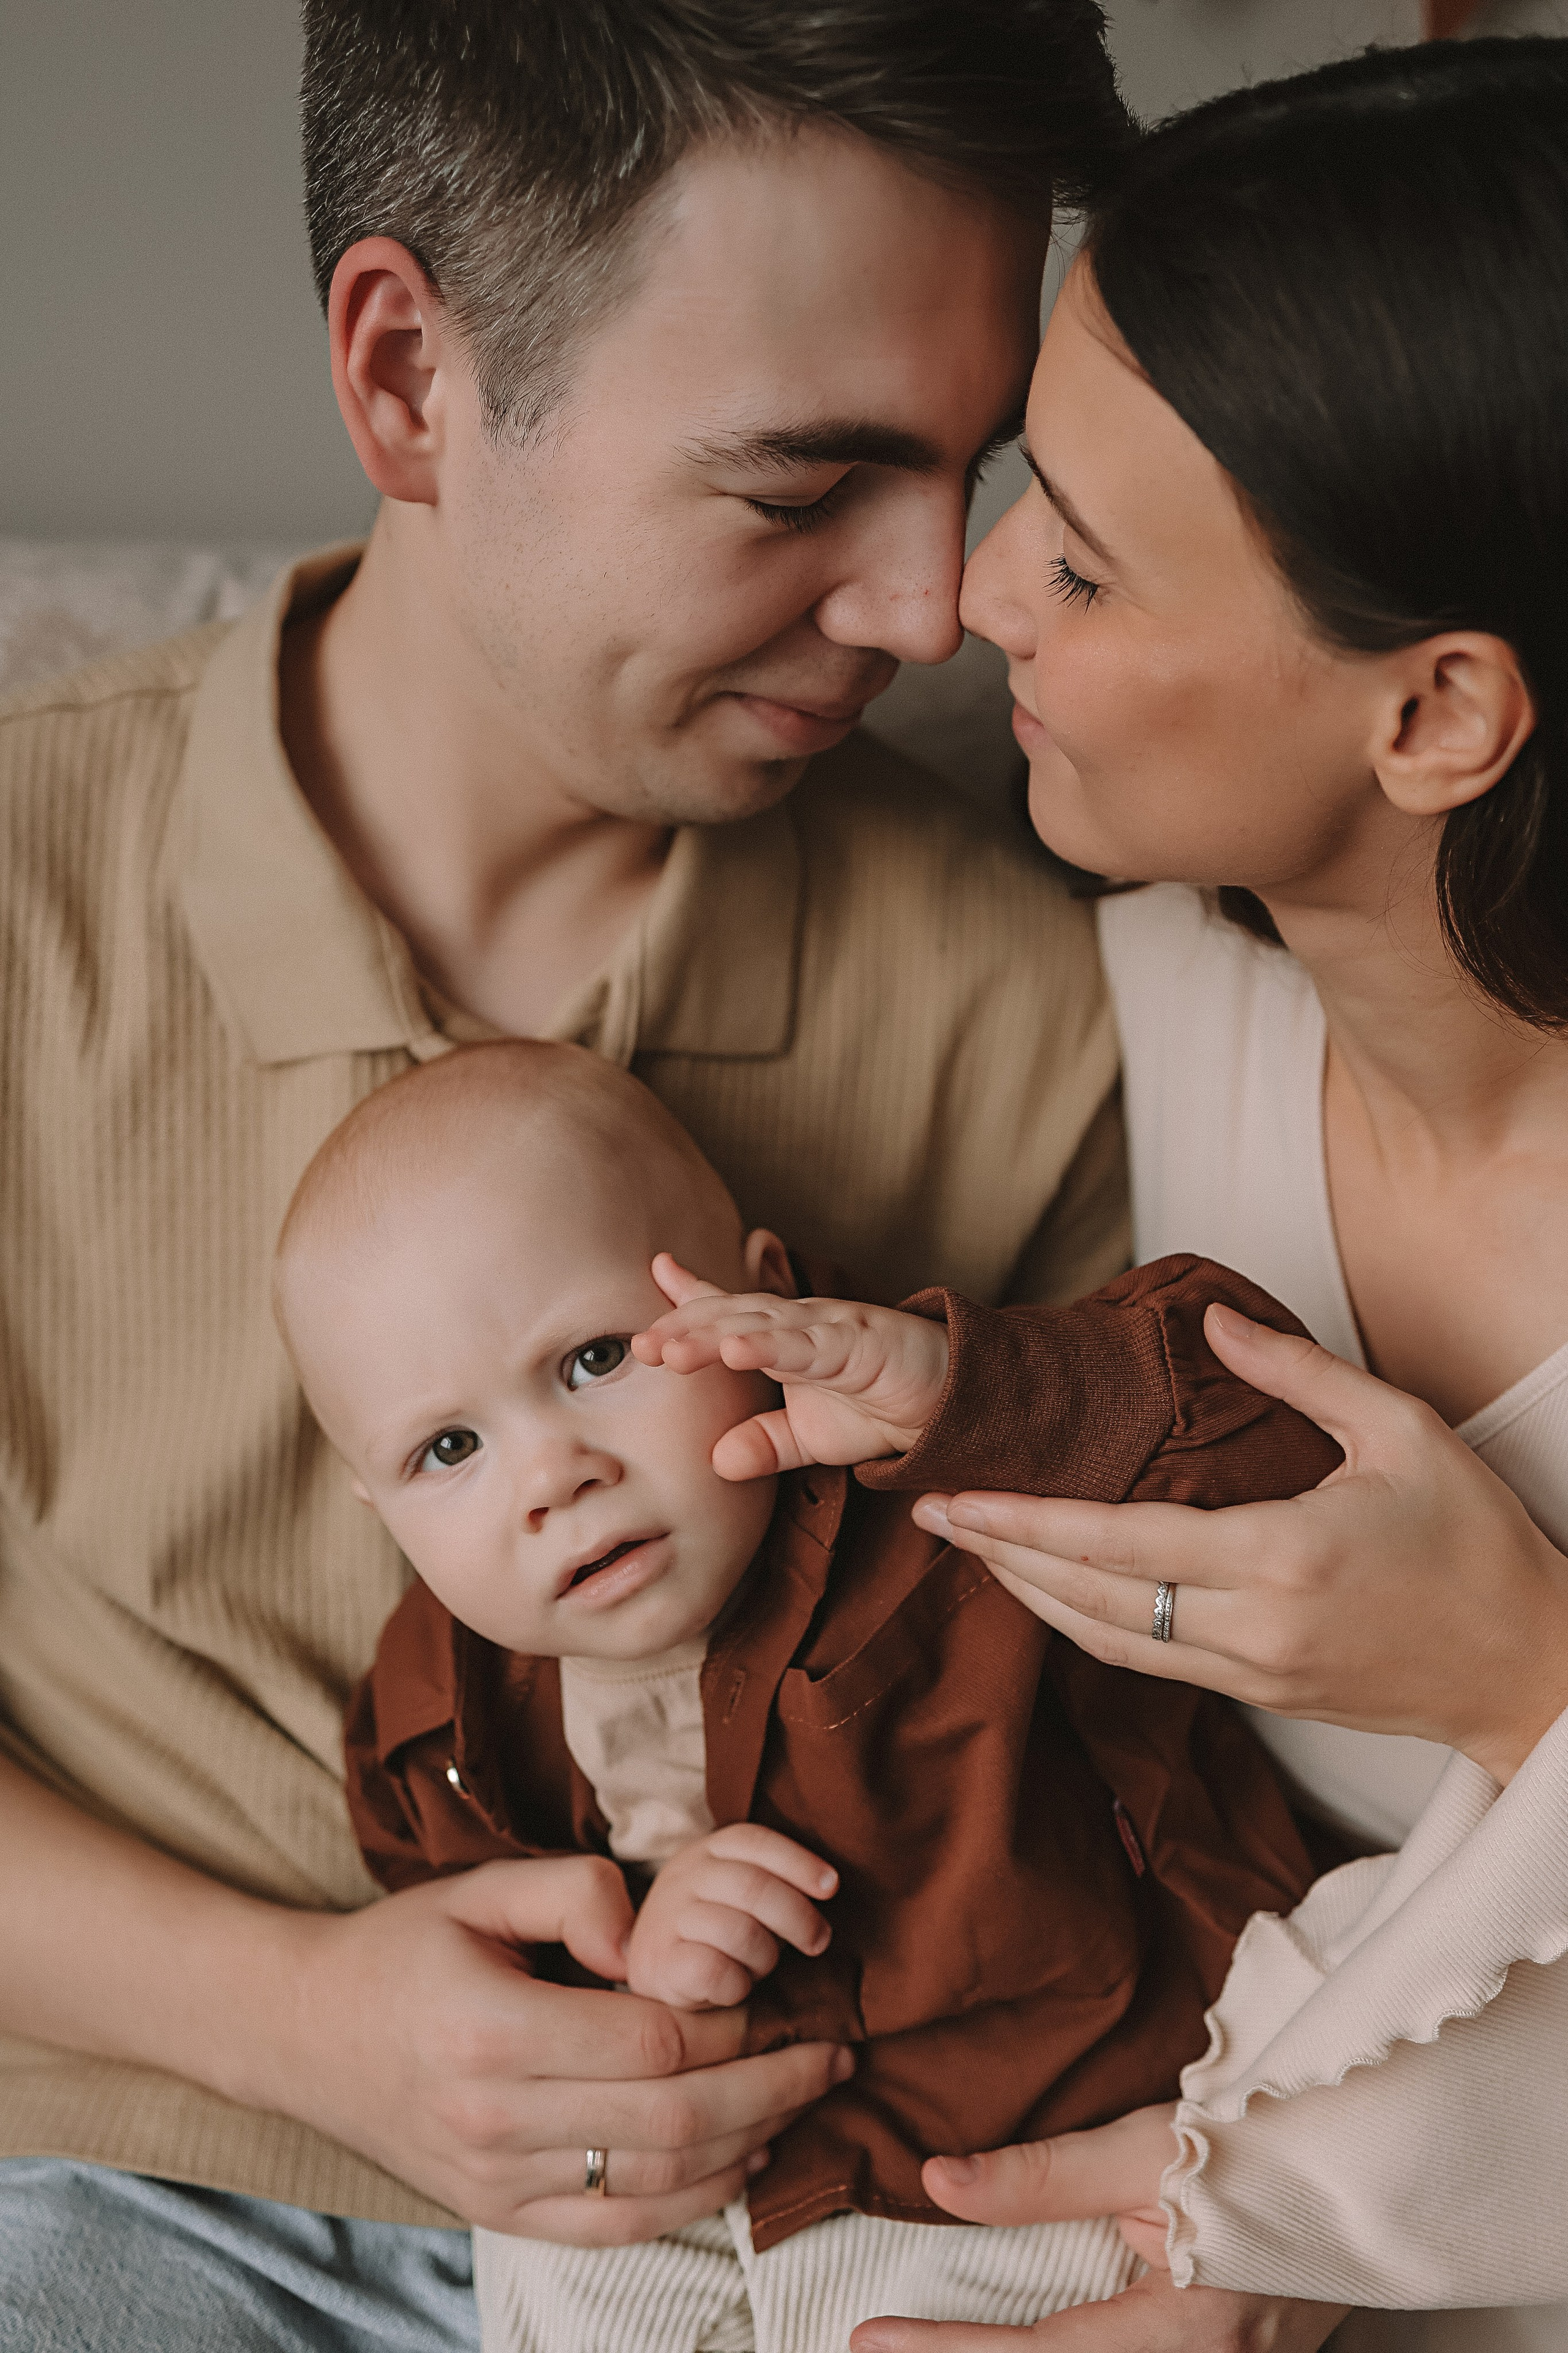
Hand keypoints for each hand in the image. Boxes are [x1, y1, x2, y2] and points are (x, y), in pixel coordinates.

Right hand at [265, 1853, 851, 2240]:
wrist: (303, 2033)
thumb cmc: (401, 1950)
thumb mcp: (479, 1888)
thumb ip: (575, 1891)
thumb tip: (648, 1933)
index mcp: (492, 2030)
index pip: (652, 2043)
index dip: (729, 2023)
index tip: (776, 1994)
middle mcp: (496, 2119)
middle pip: (673, 2121)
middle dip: (772, 2089)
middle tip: (833, 2054)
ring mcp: (497, 2181)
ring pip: (657, 2185)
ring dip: (749, 2147)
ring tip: (805, 2101)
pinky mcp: (498, 2215)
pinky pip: (617, 2229)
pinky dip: (693, 2203)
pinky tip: (742, 2161)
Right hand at [625, 1824, 837, 2007]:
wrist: (653, 1973)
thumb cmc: (715, 1932)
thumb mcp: (738, 1895)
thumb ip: (771, 1884)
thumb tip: (828, 1887)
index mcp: (707, 1851)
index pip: (756, 1842)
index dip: (799, 1862)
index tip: (831, 1887)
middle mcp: (684, 1877)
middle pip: (754, 1886)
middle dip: (797, 1917)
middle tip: (818, 1941)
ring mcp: (667, 1918)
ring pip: (739, 1931)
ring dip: (765, 1957)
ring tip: (760, 1967)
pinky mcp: (658, 1963)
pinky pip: (715, 1971)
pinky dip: (738, 1984)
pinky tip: (736, 1987)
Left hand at [633, 1253, 948, 1478]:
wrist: (950, 1406)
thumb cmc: (878, 1408)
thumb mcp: (810, 1437)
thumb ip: (764, 1445)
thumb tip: (718, 1464)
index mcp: (783, 1341)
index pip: (725, 1316)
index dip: (685, 1305)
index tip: (645, 1306)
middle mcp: (799, 1325)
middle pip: (730, 1318)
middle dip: (683, 1329)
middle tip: (638, 1348)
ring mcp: (828, 1328)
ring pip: (761, 1326)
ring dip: (713, 1335)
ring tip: (670, 1350)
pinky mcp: (860, 1342)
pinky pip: (810, 1345)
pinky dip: (772, 1345)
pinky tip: (737, 1350)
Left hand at [851, 2111, 1346, 2350]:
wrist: (1363, 2154)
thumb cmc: (1259, 2140)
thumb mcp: (1145, 2147)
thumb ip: (1041, 2176)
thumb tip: (939, 2180)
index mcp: (1191, 2328)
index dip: (948, 2351)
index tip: (871, 2338)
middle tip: (887, 2348)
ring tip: (935, 2345)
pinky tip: (1020, 2341)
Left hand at [915, 1302, 1567, 1783]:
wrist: (1533, 1671)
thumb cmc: (1478, 1543)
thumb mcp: (1402, 1432)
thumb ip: (1298, 1374)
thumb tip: (1213, 1319)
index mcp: (1280, 1559)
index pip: (1117, 1543)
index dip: (1023, 1523)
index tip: (953, 1498)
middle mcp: (1251, 1629)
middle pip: (1089, 1598)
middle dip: (1001, 1557)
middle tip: (932, 1513)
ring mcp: (1251, 1674)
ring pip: (1107, 1639)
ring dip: (1033, 1595)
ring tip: (975, 1547)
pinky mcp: (1260, 1697)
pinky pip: (1148, 1660)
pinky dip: (1087, 1623)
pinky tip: (1054, 1589)